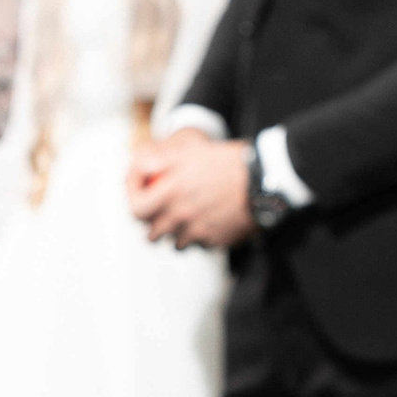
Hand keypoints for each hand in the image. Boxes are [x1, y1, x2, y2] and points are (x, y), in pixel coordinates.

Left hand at [127, 127, 253, 248]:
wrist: (263, 179)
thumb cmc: (226, 161)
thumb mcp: (189, 151)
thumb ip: (158, 159)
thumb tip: (138, 167)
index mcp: (171, 192)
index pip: (136, 209)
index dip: (133, 201)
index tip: (140, 194)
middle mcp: (182, 216)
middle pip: (152, 233)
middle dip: (152, 224)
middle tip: (159, 213)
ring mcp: (199, 232)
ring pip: (175, 244)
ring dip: (175, 233)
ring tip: (184, 219)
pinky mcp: (217, 241)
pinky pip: (199, 246)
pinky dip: (198, 238)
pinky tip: (207, 222)